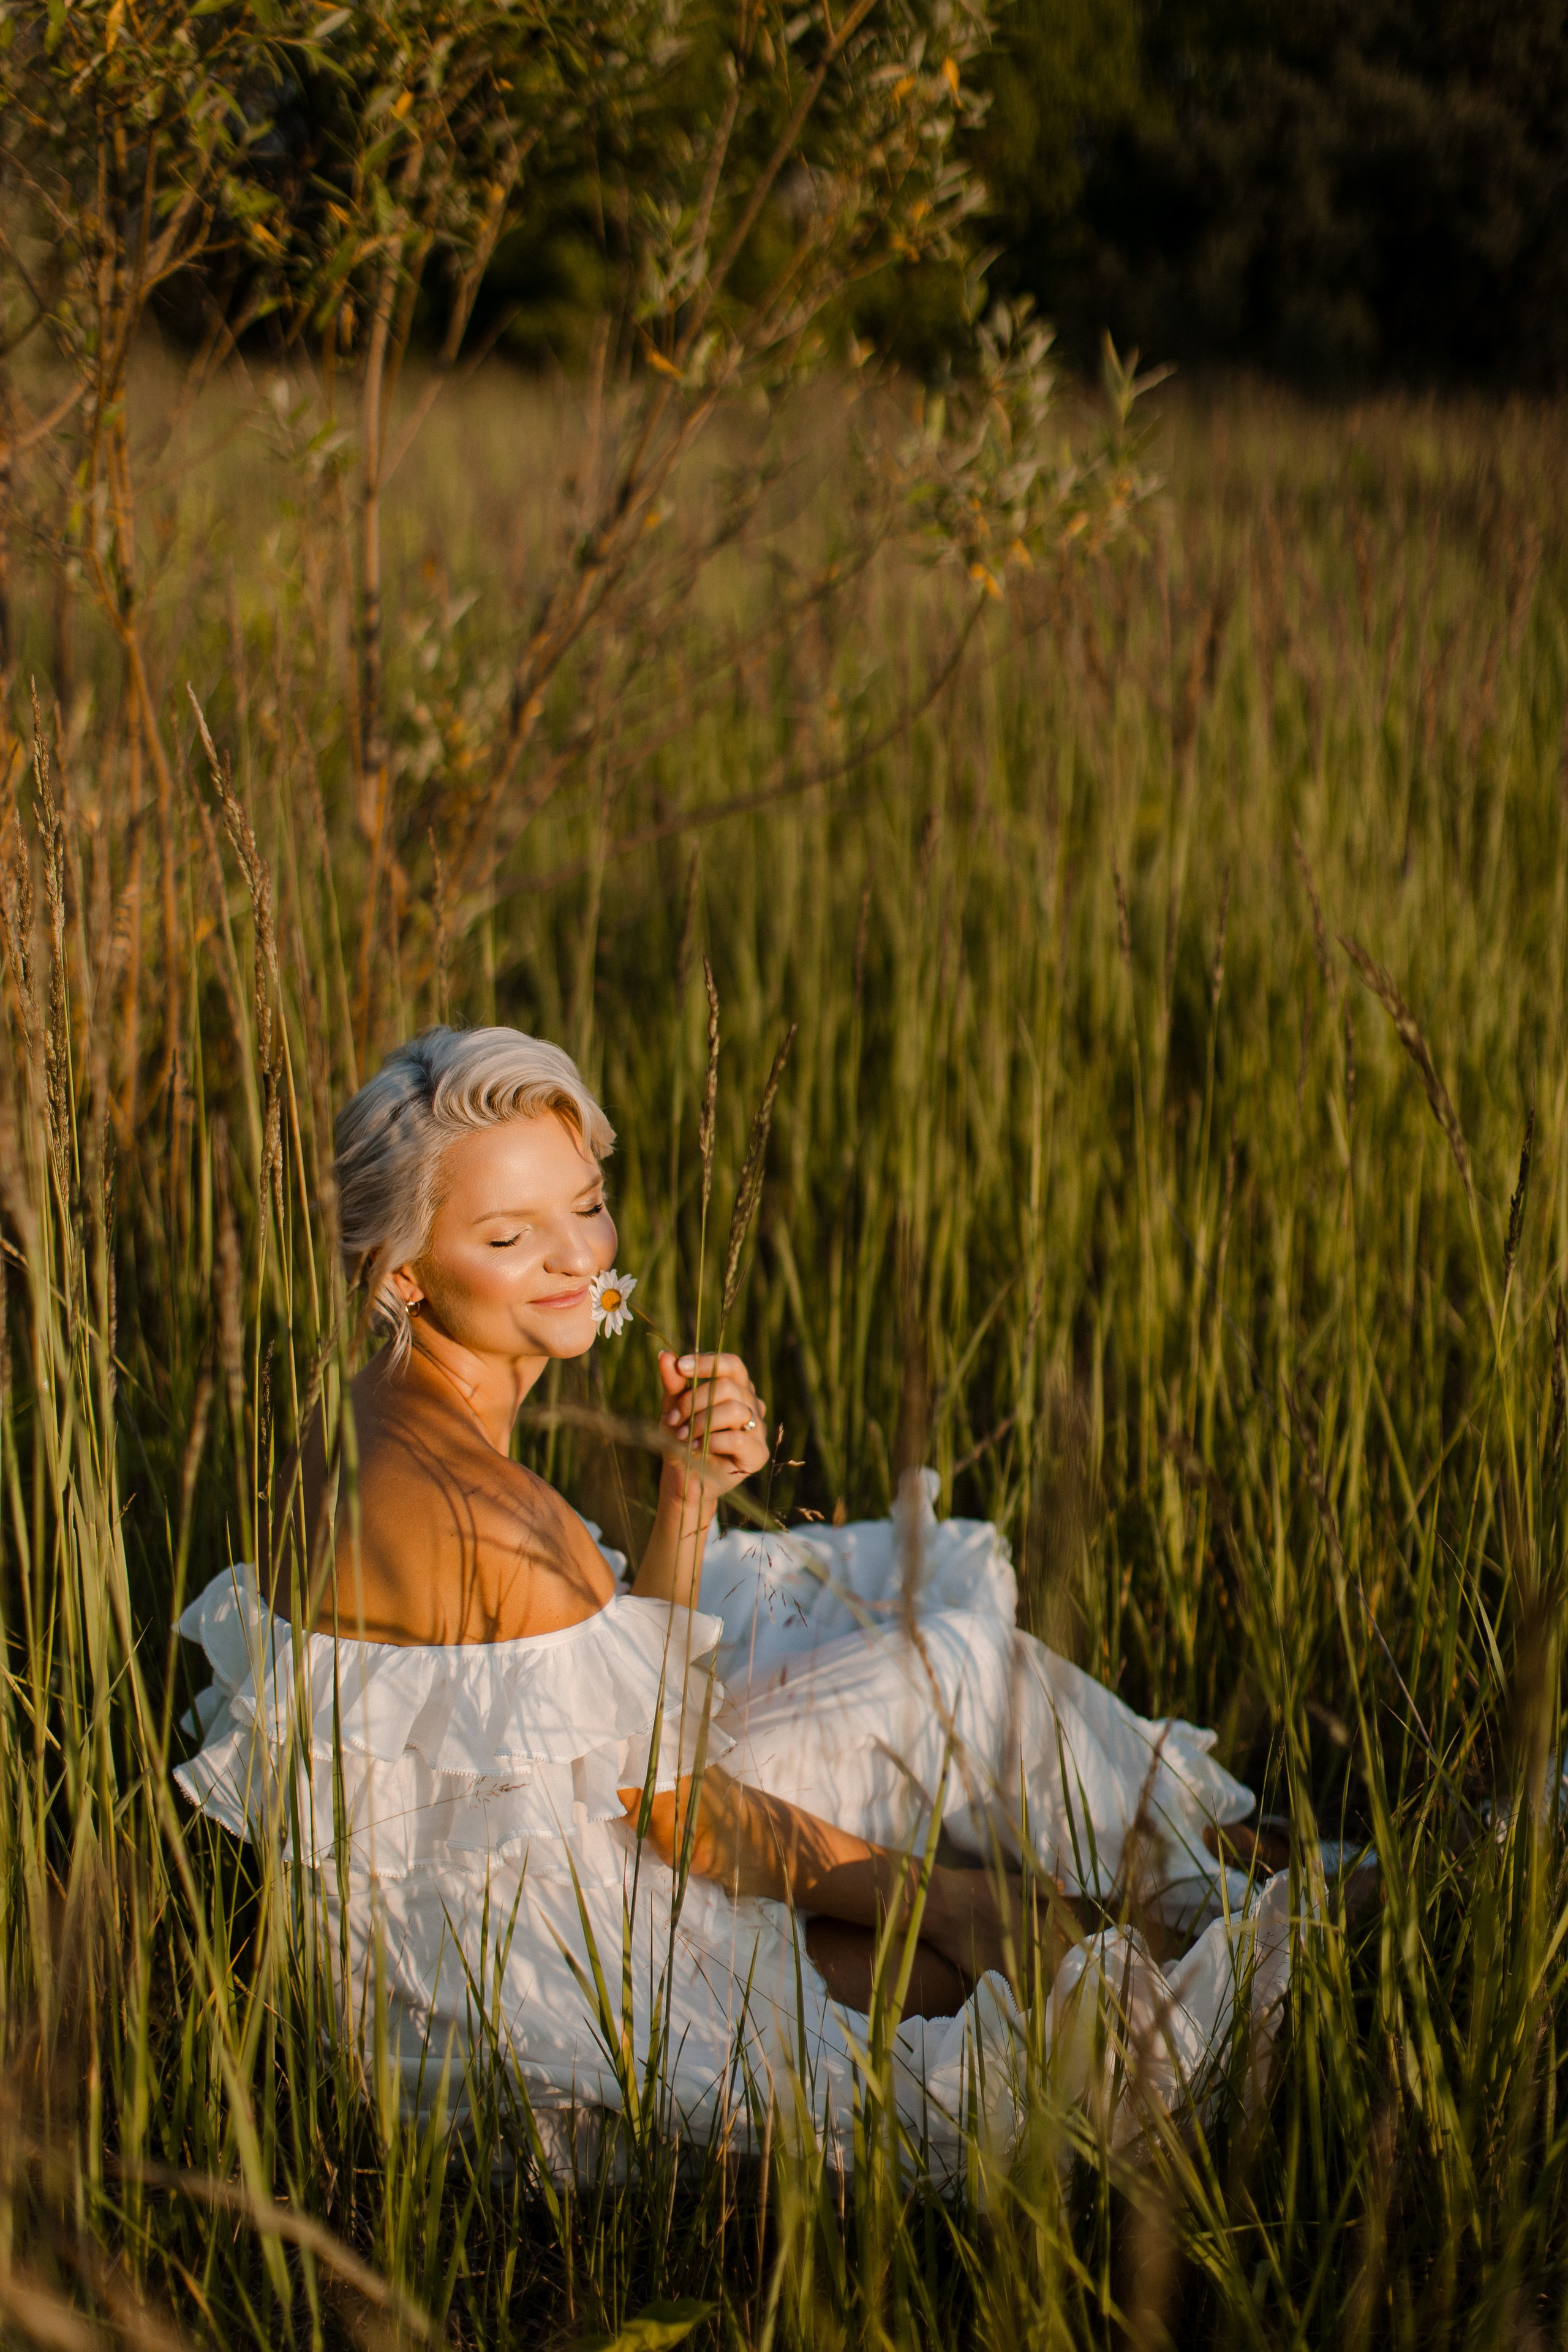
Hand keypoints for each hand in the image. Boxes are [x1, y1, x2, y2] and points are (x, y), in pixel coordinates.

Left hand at [657, 1349, 769, 1498]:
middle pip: (729, 1387)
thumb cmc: (680, 1437)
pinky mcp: (758, 1453)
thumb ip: (673, 1383)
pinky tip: (695, 1448)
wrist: (682, 1476)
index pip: (732, 1364)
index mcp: (736, 1388)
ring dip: (702, 1422)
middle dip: (695, 1401)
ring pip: (735, 1410)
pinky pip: (737, 1438)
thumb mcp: (672, 1407)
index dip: (707, 1363)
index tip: (680, 1367)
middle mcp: (752, 1404)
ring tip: (683, 1435)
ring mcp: (758, 1429)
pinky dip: (711, 1441)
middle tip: (674, 1419)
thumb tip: (665, 1356)